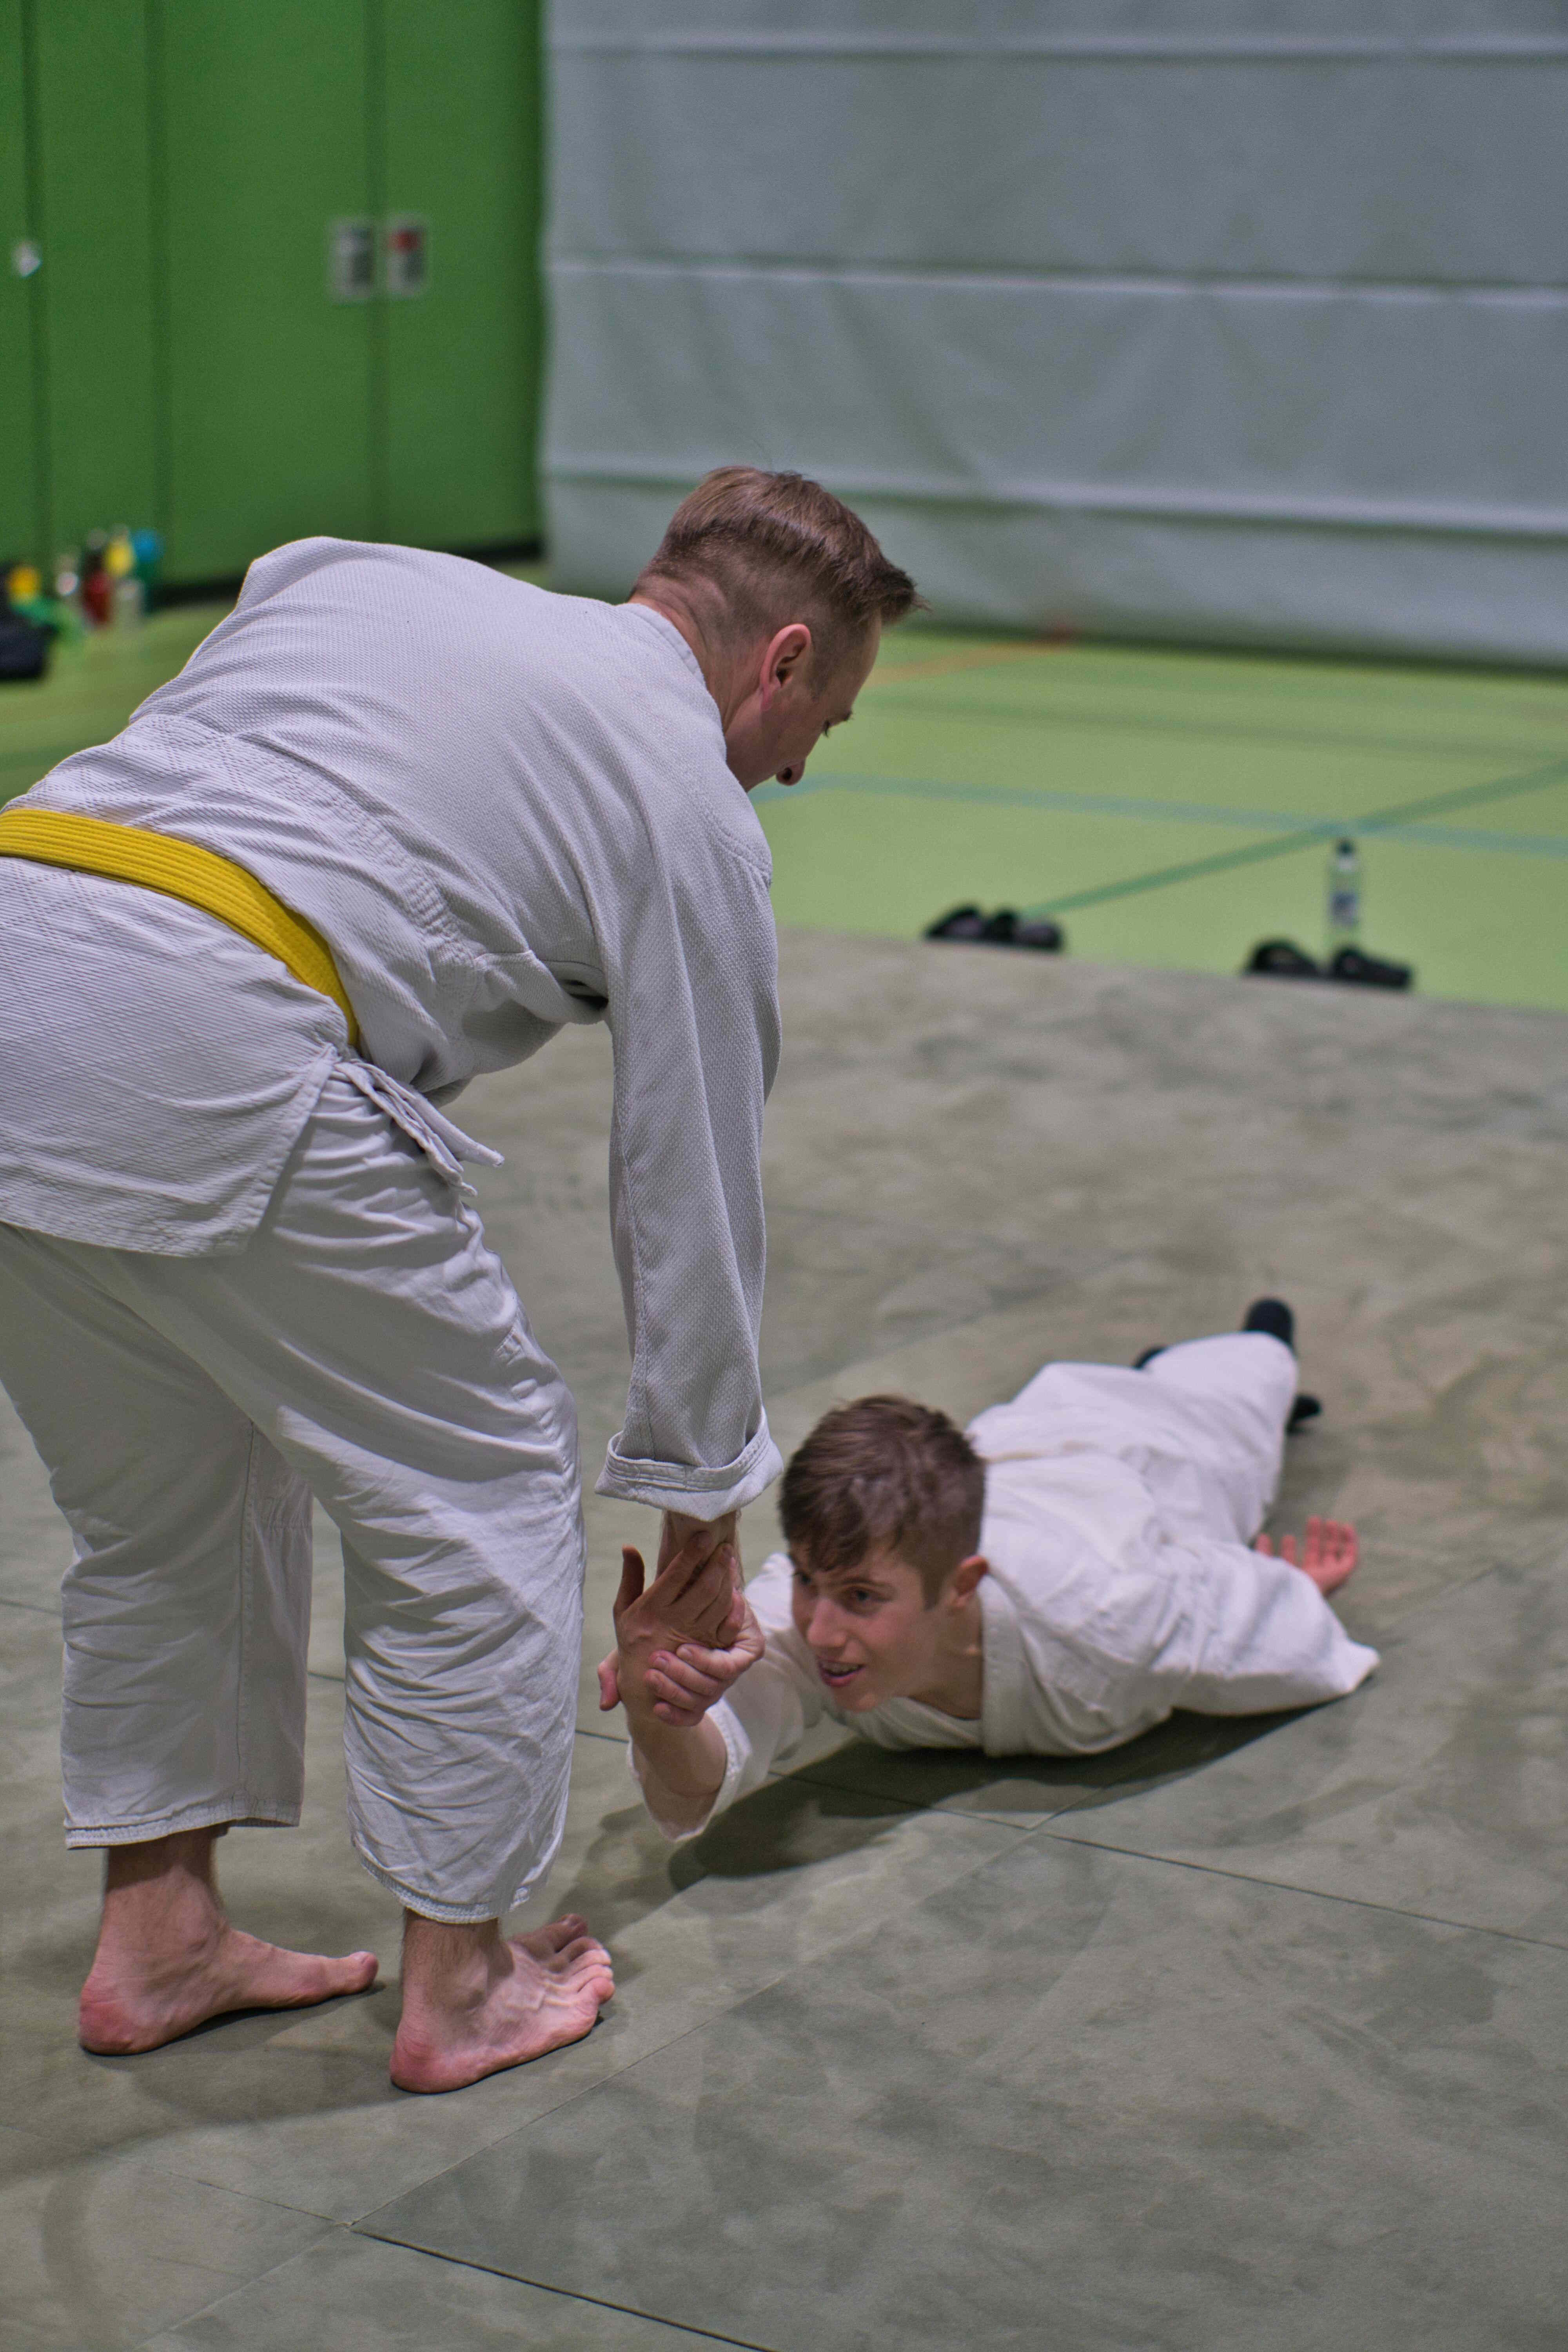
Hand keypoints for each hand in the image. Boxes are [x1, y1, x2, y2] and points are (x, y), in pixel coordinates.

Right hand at [597, 1525, 763, 1727]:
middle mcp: (672, 1623)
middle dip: (717, 1564)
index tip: (704, 1535)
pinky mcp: (707, 1649)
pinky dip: (734, 1607)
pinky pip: (727, 1626)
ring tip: (729, 1561)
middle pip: (703, 1588)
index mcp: (650, 1609)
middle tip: (725, 1547)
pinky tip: (735, 1590)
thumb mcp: (622, 1609)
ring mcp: (692, 1637)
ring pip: (717, 1604)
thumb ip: (630, 1577)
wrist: (643, 1685)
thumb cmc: (631, 1640)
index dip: (691, 1553)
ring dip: (727, 1580)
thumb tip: (629, 1545)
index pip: (675, 1575)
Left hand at [1254, 1515, 1357, 1596]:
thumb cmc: (1277, 1589)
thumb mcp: (1266, 1567)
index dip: (1290, 1552)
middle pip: (1316, 1559)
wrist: (1291, 1603)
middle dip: (1315, 1539)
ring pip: (1333, 1557)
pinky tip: (1346, 1527)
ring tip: (1329, 1522)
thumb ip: (1265, 1553)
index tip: (1288, 1537)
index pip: (1294, 1567)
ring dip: (1333, 1539)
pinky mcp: (1340, 1577)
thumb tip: (1262, 1536)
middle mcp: (1311, 1583)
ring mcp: (1327, 1580)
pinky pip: (1350, 1559)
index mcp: (1292, 1583)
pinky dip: (1351, 1543)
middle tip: (1313, 1520)